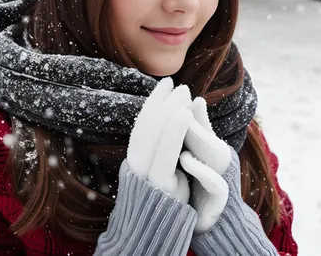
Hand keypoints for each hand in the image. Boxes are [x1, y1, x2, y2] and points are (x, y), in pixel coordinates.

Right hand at [127, 77, 192, 202]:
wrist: (153, 237)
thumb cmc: (162, 201)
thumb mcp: (162, 171)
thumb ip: (163, 148)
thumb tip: (169, 121)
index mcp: (136, 159)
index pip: (143, 124)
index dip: (154, 102)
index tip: (165, 85)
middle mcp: (137, 164)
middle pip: (147, 125)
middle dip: (163, 102)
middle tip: (177, 84)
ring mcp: (146, 175)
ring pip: (153, 135)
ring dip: (169, 110)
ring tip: (183, 93)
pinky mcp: (160, 186)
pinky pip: (165, 155)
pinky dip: (173, 133)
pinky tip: (184, 115)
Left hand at [179, 97, 231, 233]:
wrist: (212, 221)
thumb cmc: (203, 181)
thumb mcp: (199, 153)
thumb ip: (199, 128)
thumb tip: (197, 99)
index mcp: (210, 146)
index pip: (198, 123)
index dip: (186, 106)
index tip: (175, 88)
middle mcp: (219, 159)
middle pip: (206, 134)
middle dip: (192, 116)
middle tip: (179, 99)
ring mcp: (222, 178)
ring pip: (214, 154)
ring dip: (199, 137)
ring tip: (183, 121)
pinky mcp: (221, 200)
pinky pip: (216, 184)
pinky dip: (202, 170)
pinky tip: (186, 159)